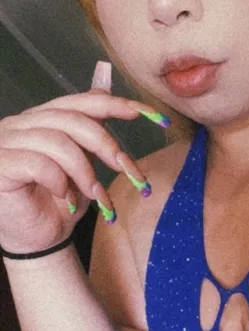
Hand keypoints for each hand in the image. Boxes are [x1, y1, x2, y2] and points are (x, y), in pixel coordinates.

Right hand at [0, 62, 166, 254]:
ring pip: (57, 141)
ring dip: (84, 171)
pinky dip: (59, 182)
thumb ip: (91, 130)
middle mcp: (22, 124)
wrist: (38, 241)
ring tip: (94, 194)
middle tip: (126, 169)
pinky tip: (65, 198)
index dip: (116, 105)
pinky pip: (38, 164)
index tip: (151, 116)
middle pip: (72, 119)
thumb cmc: (60, 202)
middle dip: (106, 144)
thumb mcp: (84, 162)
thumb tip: (109, 88)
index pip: (81, 101)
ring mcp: (7, 142)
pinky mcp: (1, 164)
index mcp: (43, 118)